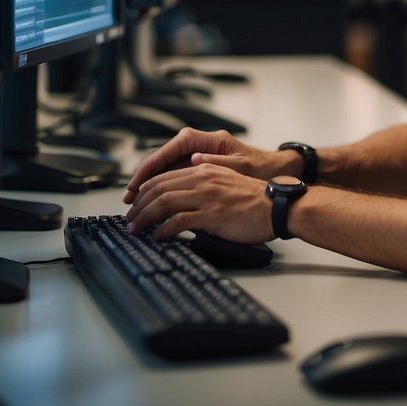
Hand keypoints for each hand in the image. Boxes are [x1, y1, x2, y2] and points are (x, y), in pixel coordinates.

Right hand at [122, 127, 276, 205]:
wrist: (274, 170)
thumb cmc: (259, 167)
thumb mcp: (241, 165)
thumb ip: (218, 164)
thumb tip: (194, 160)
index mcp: (202, 140)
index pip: (166, 152)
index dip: (148, 170)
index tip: (136, 186)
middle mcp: (194, 146)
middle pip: (160, 162)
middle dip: (143, 181)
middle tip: (129, 201)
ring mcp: (193, 158)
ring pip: (163, 171)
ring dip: (149, 188)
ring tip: (134, 205)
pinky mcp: (196, 170)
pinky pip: (172, 179)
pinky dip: (161, 191)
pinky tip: (151, 204)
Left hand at [124, 163, 273, 243]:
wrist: (277, 207)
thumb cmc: (255, 199)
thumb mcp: (225, 180)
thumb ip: (203, 181)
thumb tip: (181, 190)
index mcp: (204, 168)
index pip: (163, 177)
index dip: (143, 191)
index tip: (134, 204)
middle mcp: (203, 179)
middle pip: (158, 189)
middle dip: (138, 205)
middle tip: (129, 220)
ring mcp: (207, 196)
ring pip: (163, 203)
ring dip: (145, 218)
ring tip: (136, 229)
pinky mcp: (212, 215)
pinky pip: (178, 222)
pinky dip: (163, 231)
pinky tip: (157, 237)